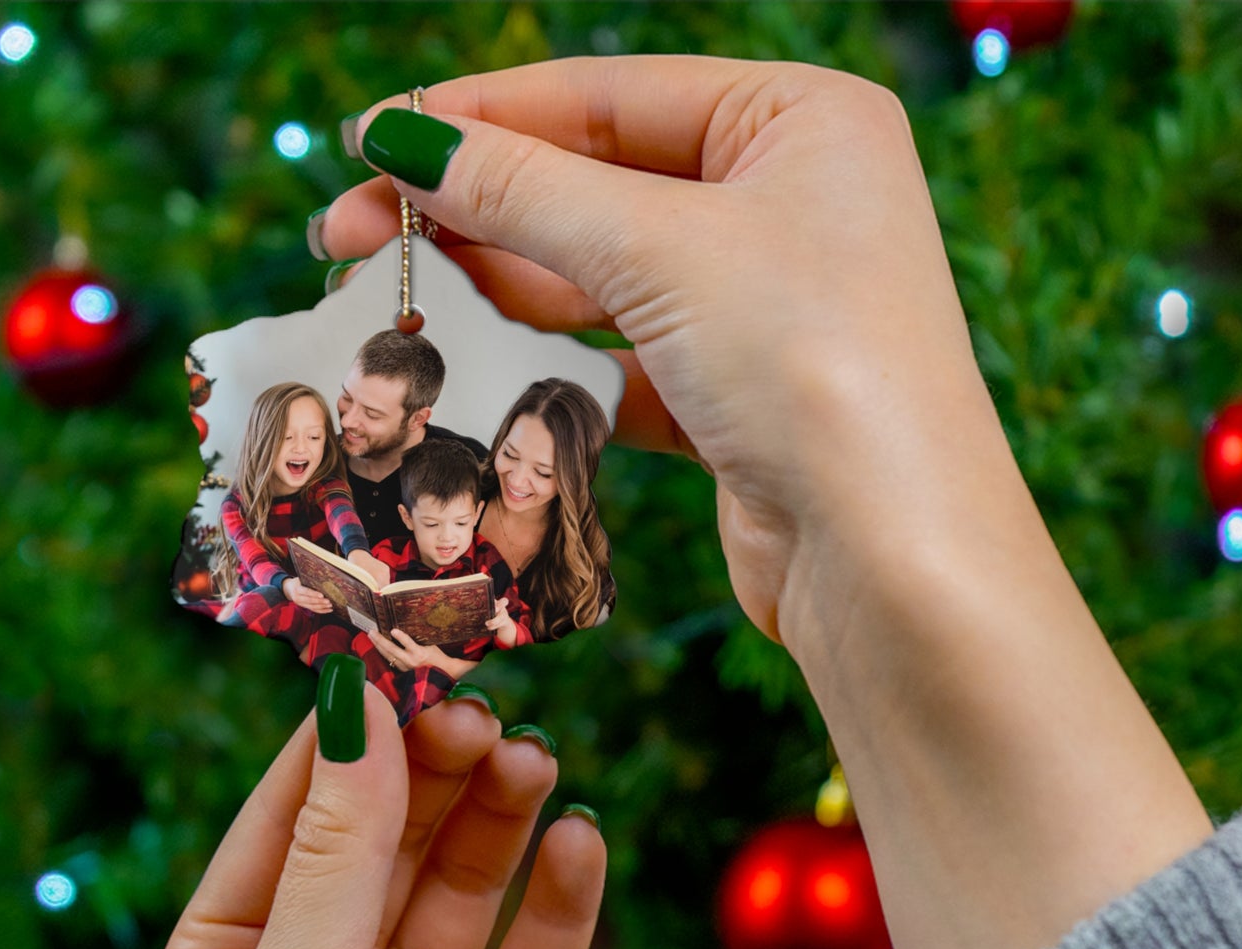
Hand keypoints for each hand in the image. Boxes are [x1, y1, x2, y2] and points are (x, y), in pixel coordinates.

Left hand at [150, 690, 604, 948]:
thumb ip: (336, 852)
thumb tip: (354, 705)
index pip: (295, 810)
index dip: (349, 733)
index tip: (404, 652)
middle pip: (390, 836)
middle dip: (435, 769)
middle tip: (486, 712)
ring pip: (466, 885)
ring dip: (501, 819)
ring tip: (537, 763)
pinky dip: (561, 902)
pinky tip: (582, 845)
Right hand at [281, 576, 332, 612]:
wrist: (289, 588)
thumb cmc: (298, 582)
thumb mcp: (301, 579)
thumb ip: (309, 580)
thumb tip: (323, 579)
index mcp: (297, 589)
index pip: (306, 592)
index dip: (314, 594)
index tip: (322, 595)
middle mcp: (298, 598)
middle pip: (310, 601)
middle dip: (320, 602)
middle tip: (329, 601)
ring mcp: (301, 604)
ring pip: (313, 607)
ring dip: (322, 607)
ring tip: (330, 605)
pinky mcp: (304, 607)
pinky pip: (314, 610)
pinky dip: (322, 611)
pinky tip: (329, 610)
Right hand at [319, 58, 1211, 948]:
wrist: (891, 560)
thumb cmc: (813, 365)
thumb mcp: (660, 250)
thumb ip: (524, 191)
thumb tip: (404, 140)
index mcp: (799, 122)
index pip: (609, 95)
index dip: (481, 118)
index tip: (370, 143)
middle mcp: (787, 204)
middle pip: (597, 187)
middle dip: (474, 211)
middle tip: (349, 238)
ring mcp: (762, 308)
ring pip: (601, 281)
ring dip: (499, 291)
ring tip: (391, 303)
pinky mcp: (734, 400)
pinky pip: (620, 362)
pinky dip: (549, 365)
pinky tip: (471, 367)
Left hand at [371, 626, 469, 675]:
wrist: (442, 672)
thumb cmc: (437, 657)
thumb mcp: (431, 645)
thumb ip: (418, 639)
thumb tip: (406, 627)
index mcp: (420, 653)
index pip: (408, 643)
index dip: (400, 637)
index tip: (393, 630)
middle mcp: (411, 661)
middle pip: (392, 650)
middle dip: (380, 640)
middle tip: (372, 631)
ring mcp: (405, 667)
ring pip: (388, 656)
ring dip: (378, 646)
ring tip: (371, 637)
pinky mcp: (403, 670)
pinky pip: (390, 660)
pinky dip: (383, 653)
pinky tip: (378, 647)